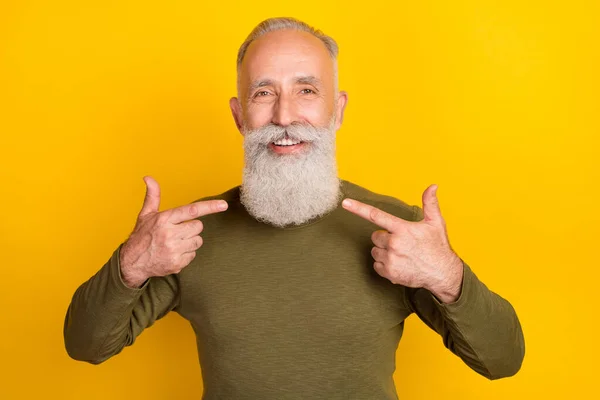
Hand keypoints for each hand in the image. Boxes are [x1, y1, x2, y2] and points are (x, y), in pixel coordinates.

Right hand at [119, 176, 227, 287]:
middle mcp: (169, 234)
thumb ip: (153, 196)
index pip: (191, 211)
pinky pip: (193, 255)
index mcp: (164, 219)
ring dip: (190, 241)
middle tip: (178, 231)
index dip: (209, 207)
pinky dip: (186, 254)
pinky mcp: (177, 263)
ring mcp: (173, 249)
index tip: (223, 205)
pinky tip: (174, 253)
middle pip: (198, 227)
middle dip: (191, 228)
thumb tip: (148, 177)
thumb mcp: (146, 215)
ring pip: (198, 241)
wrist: (131, 263)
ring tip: (175, 243)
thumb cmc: (142, 236)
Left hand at [342, 184, 463, 302]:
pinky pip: (376, 265)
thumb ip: (430, 204)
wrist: (443, 274)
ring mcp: (391, 259)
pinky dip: (385, 265)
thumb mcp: (436, 223)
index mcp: (402, 229)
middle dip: (385, 238)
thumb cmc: (438, 247)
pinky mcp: (389, 273)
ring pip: (375, 251)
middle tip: (401, 243)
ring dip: (384, 252)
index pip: (376, 215)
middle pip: (375, 236)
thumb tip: (433, 186)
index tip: (345, 203)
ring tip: (402, 254)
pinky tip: (399, 264)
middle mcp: (394, 244)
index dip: (359, 208)